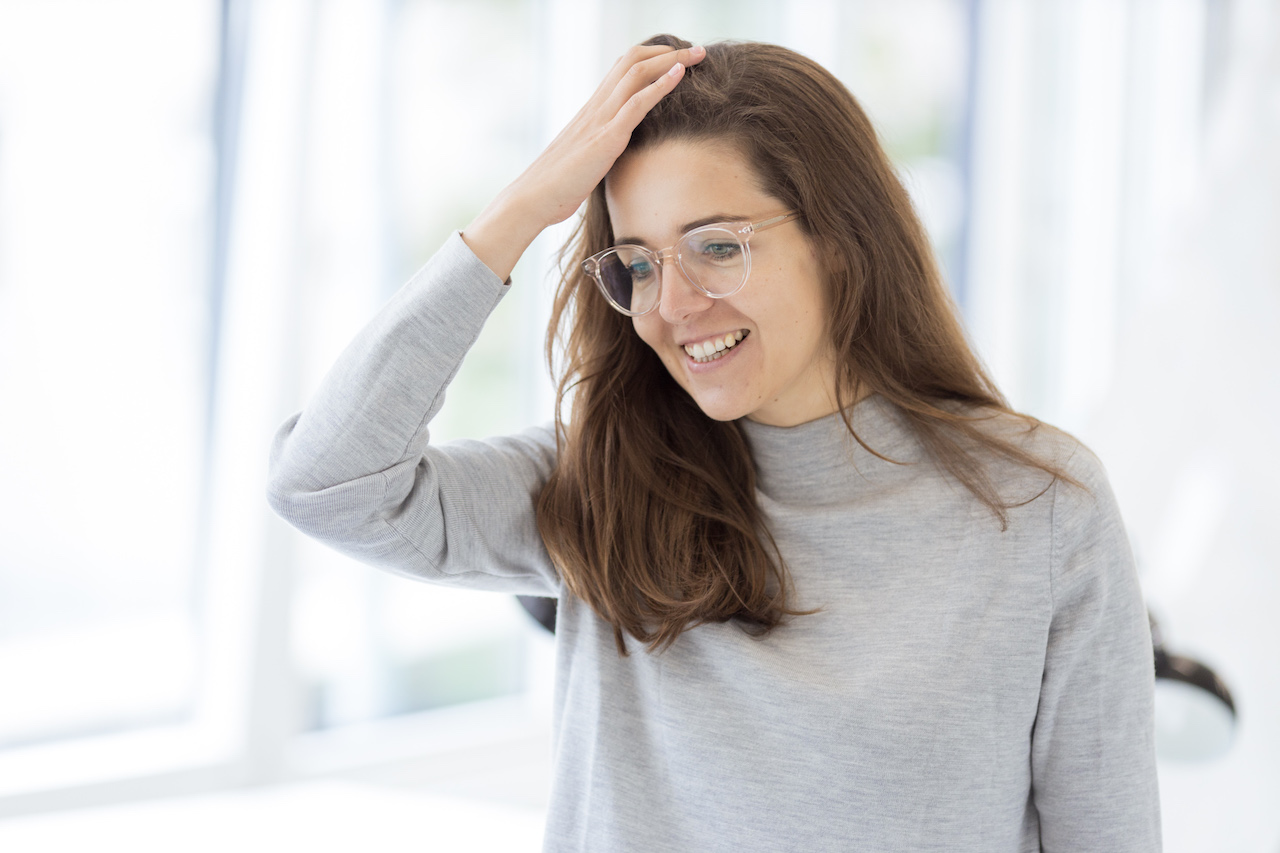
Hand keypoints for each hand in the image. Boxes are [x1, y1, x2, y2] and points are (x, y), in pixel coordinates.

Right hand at [464, 43, 706, 280]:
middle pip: (633, 61)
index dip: (652, 59)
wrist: (534, 199)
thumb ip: (602, 150)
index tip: (678, 59)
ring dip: (671, 60)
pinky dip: (661, 85)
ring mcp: (600, 119)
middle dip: (668, 51)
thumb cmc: (558, 187)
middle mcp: (596, 107)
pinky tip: (680, 74)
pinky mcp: (606, 138)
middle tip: (697, 49)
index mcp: (592, 111)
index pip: (622, 70)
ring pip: (637, 73)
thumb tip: (614, 158)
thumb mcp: (586, 161)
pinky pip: (636, 103)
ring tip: (697, 53)